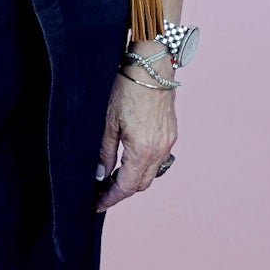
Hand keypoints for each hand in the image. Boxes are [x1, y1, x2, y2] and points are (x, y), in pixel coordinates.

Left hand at [96, 61, 176, 209]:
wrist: (150, 65)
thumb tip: (100, 175)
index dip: (111, 198)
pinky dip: (144, 164)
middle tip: (102, 191)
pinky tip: (129, 158)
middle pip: (141, 184)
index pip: (126, 186)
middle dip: (121, 191)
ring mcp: (169, 141)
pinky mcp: (171, 132)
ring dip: (134, 178)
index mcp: (143, 150)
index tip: (98, 204)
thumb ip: (104, 152)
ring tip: (113, 176)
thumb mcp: (107, 122)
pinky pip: (159, 158)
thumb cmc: (126, 88)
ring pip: (151, 172)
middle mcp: (160, 149)